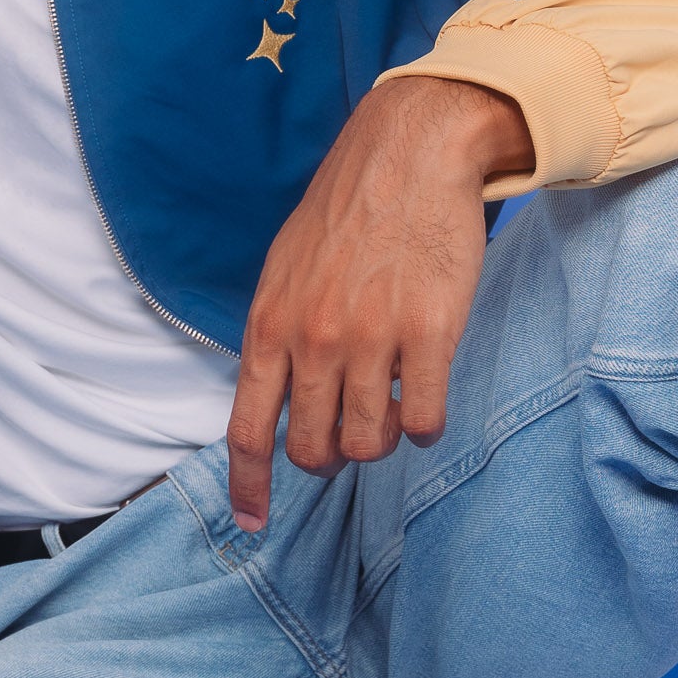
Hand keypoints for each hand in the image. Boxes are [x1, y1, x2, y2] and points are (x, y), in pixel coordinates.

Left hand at [223, 76, 533, 532]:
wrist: (409, 153)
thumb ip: (275, 336)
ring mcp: (372, 339)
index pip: (246, 428)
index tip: (252, 523)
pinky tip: (425, 401)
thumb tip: (270, 398)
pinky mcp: (430, 334)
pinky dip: (425, 427)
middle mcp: (313, 340)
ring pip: (370, 444)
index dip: (249, 486)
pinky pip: (424, 420)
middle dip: (331, 457)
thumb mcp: (284, 270)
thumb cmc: (345, 212)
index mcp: (269, 325)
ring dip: (382, 440)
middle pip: (313, 450)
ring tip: (392, 406)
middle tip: (351, 432)